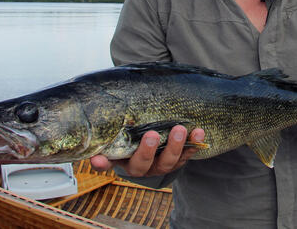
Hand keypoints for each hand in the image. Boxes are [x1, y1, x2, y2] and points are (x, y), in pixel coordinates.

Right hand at [90, 125, 204, 176]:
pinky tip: (199, 132)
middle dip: (147, 151)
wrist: (156, 144)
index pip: (109, 163)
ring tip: (180, 130)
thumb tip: (97, 137)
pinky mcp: (178, 160)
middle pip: (142, 164)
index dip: (103, 163)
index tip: (98, 159)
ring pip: (167, 161)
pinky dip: (194, 144)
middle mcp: (141, 166)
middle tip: (151, 135)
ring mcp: (160, 165)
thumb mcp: (121, 134)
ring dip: (174, 146)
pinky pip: (187, 154)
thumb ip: (110, 134)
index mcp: (122, 159)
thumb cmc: (132, 135)